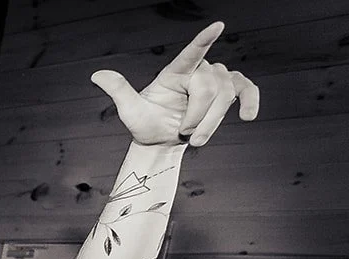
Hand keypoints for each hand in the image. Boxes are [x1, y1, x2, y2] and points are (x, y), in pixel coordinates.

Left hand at [90, 22, 259, 147]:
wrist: (162, 142)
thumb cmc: (146, 124)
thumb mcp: (130, 111)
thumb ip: (119, 90)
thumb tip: (98, 74)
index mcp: (175, 72)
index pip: (191, 53)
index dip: (204, 41)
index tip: (218, 26)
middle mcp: (197, 71)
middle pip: (210, 86)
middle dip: (198, 115)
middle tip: (184, 133)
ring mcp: (216, 80)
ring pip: (226, 93)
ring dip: (211, 121)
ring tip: (194, 138)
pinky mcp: (229, 92)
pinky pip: (247, 90)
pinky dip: (251, 102)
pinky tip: (248, 117)